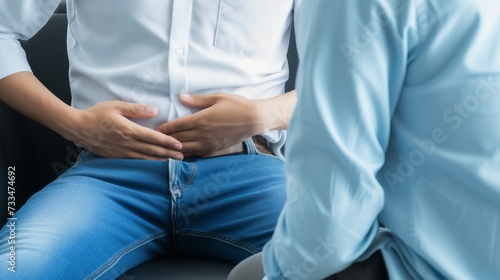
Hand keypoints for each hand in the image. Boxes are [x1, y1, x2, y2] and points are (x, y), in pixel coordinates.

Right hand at [67, 101, 182, 159]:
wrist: (78, 128)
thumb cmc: (97, 114)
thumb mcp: (116, 106)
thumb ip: (136, 109)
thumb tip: (154, 111)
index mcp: (128, 130)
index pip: (153, 137)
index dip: (167, 142)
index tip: (179, 144)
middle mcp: (127, 143)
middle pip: (152, 150)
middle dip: (168, 153)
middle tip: (182, 156)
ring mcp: (121, 152)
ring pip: (145, 158)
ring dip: (160, 160)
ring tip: (173, 162)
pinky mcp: (116, 157)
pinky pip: (135, 161)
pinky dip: (147, 163)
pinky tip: (154, 164)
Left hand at [156, 93, 269, 156]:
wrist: (255, 119)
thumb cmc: (237, 105)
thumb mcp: (217, 97)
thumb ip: (197, 100)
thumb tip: (181, 97)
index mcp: (202, 119)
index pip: (178, 126)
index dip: (165, 128)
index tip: (156, 129)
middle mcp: (204, 134)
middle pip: (179, 138)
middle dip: (166, 139)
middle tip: (156, 140)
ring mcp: (210, 144)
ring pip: (187, 149)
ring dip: (175, 149)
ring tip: (165, 149)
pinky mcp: (216, 149)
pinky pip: (198, 154)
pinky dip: (188, 154)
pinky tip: (182, 153)